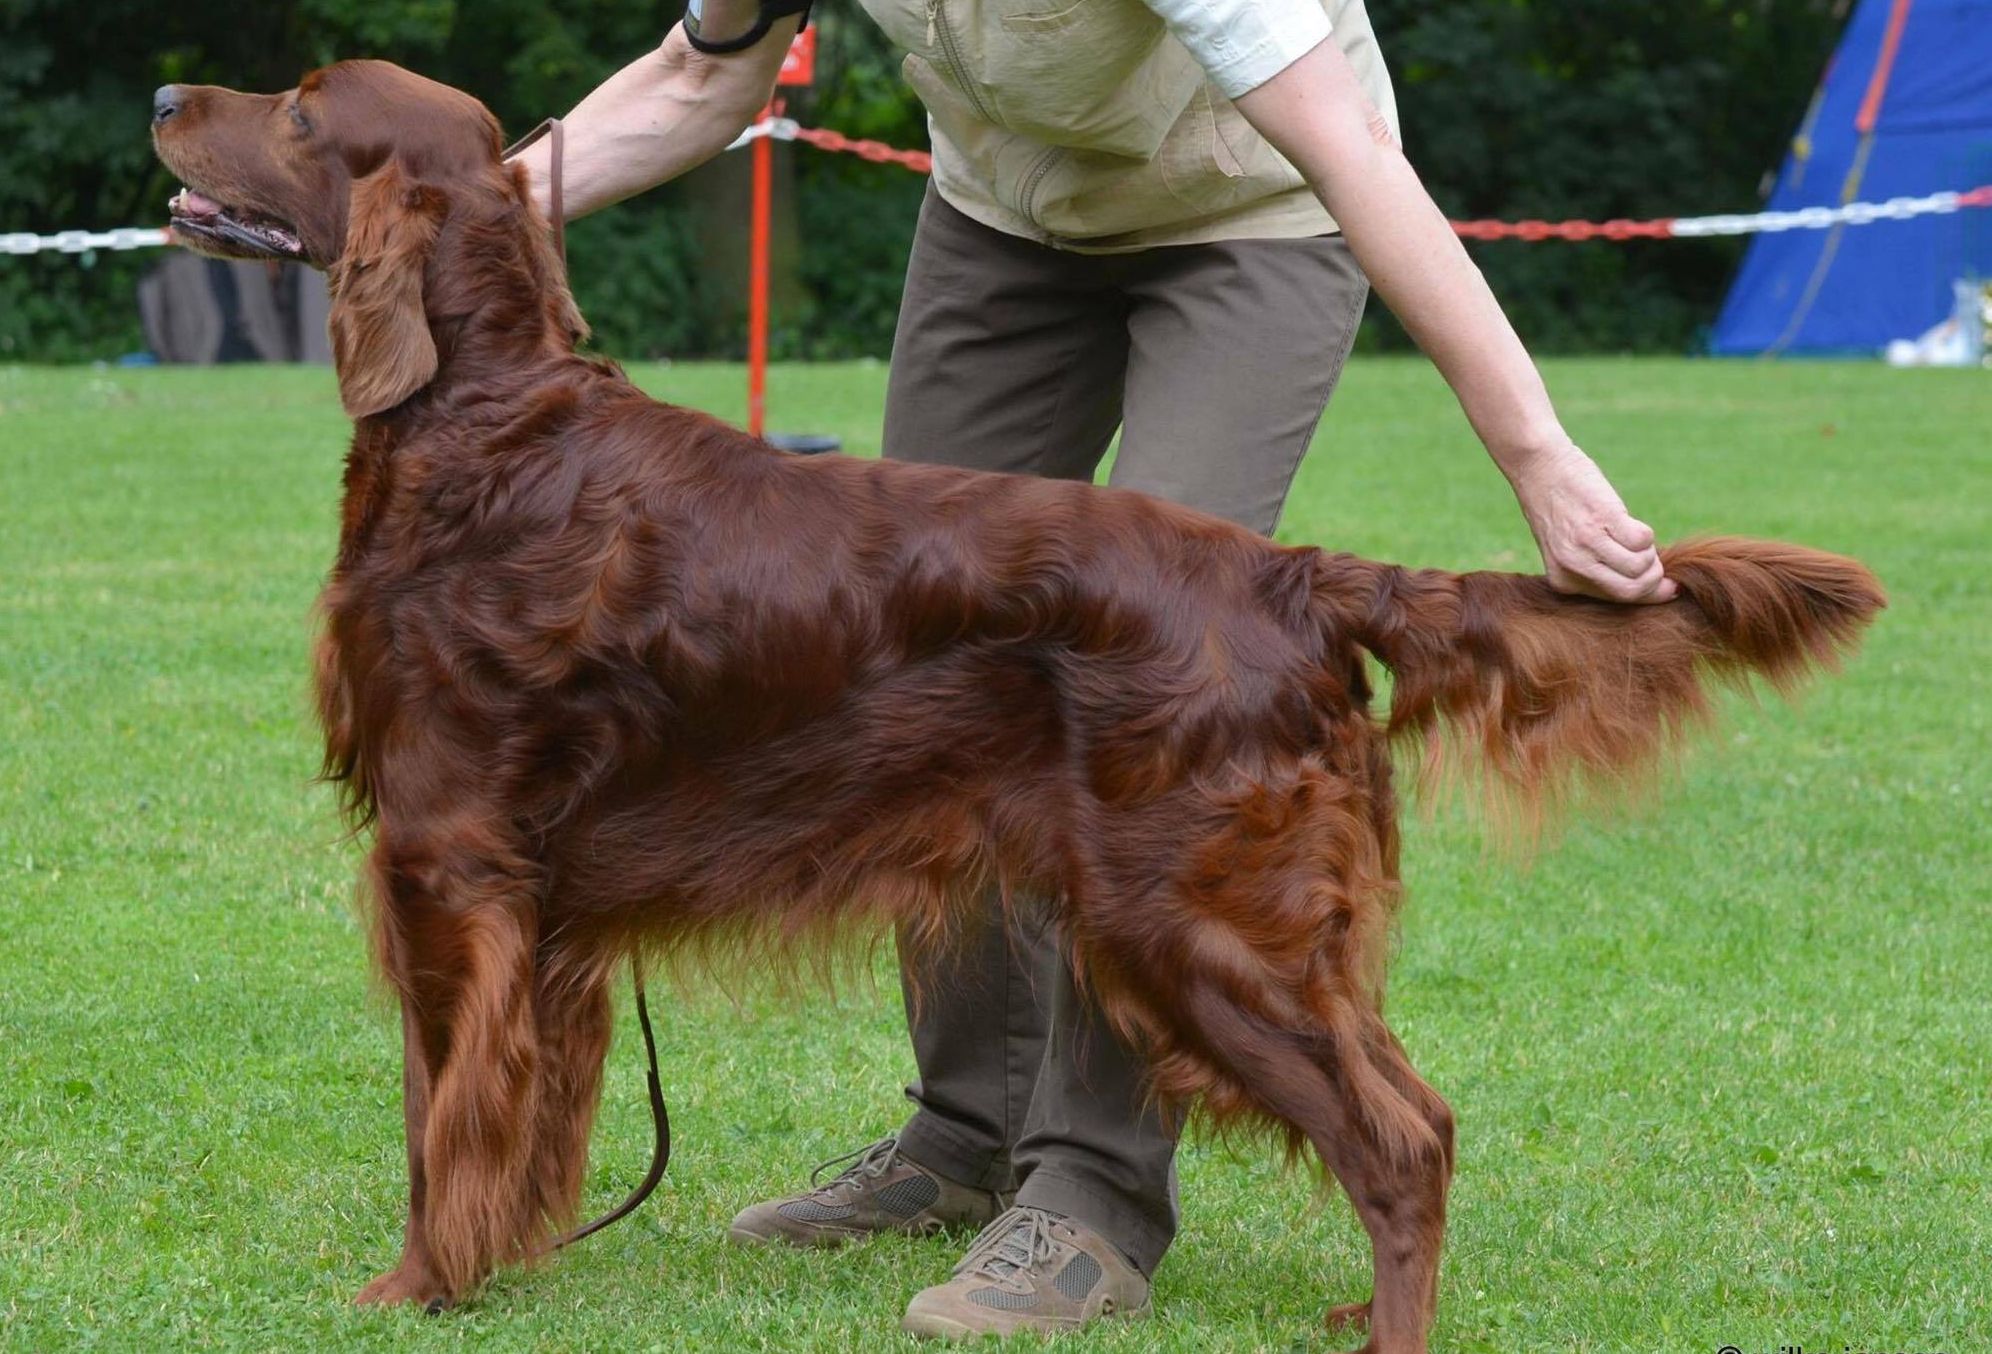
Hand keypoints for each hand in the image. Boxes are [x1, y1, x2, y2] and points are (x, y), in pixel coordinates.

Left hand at [1508, 442, 1676, 603]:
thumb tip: (1659, 588)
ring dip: (1650, 553)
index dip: (1646, 592)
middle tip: (1654, 560)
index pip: (1616, 601)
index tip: (1666, 586)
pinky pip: (1642, 540)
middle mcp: (1572, 566)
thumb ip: (1600, 569)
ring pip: (1640, 566)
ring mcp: (1586, 543)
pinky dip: (1645, 533)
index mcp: (1563, 580)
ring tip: (1634, 537)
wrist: (1539, 468)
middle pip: (1632, 590)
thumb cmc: (1561, 508)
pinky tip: (1628, 522)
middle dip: (1654, 578)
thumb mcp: (1568, 548)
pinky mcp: (1601, 518)